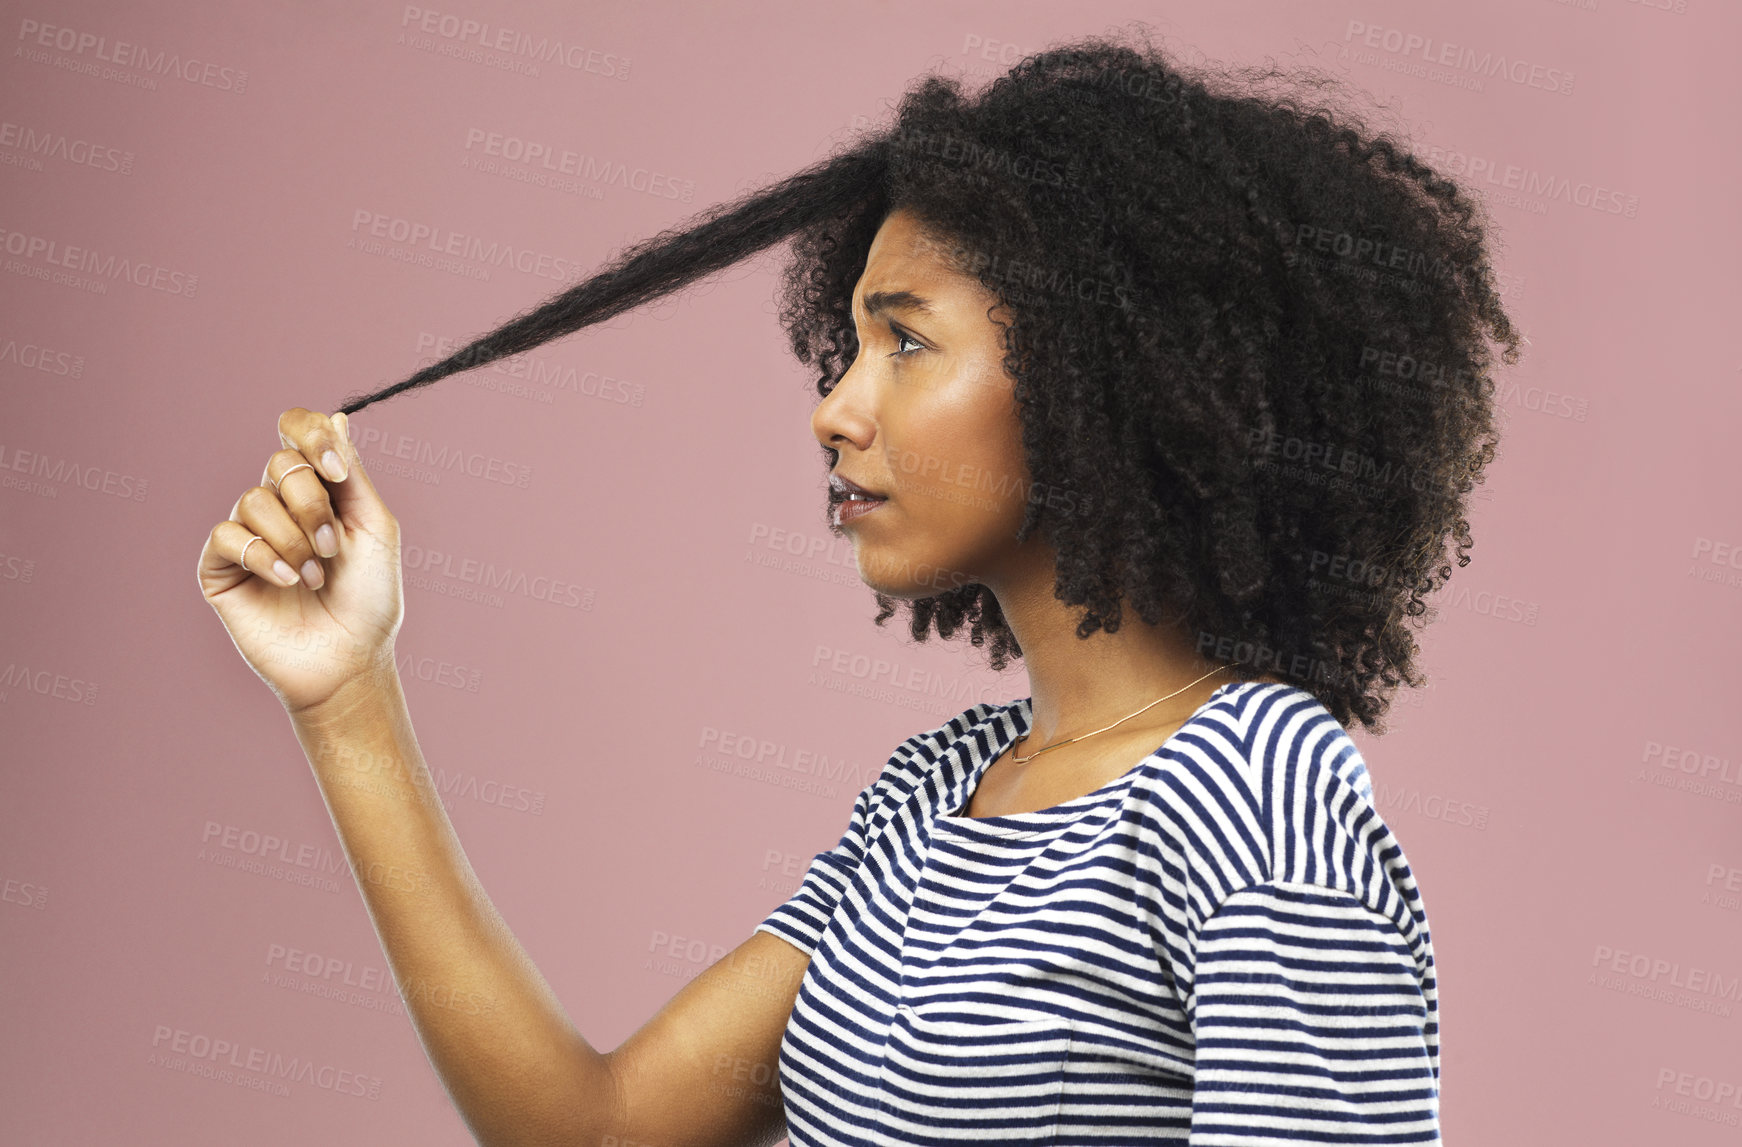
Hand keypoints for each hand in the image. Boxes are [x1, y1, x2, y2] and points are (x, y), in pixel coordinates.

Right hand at [196, 408, 402, 715]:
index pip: (297, 431)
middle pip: (281, 464)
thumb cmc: (370, 599)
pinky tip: (287, 583)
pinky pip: (227, 535)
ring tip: (314, 578)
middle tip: (333, 550)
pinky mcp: (221, 567)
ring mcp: (248, 535)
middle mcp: (280, 505)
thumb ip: (352, 473)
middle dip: (314, 506)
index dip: (310, 436)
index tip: (338, 472)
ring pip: (254, 500)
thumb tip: (336, 416)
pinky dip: (263, 557)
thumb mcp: (374, 528)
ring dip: (294, 541)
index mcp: (319, 489)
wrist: (349, 659)